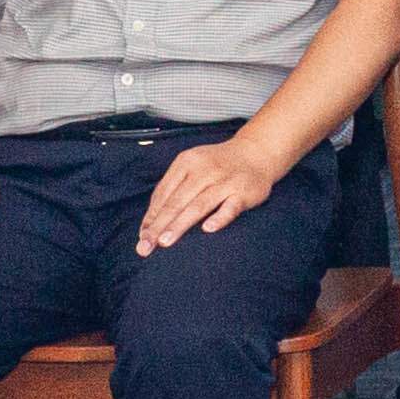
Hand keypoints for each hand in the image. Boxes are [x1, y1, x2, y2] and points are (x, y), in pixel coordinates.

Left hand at [138, 138, 280, 251]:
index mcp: (186, 162)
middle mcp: (204, 170)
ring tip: (165, 242)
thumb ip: (173, 189)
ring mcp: (225, 181)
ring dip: (180, 224)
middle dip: (159, 225)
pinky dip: (220, 217)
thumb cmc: (218, 166)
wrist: (257, 152)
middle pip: (177, 201)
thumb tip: (151, 221)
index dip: (151, 217)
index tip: (142, 238)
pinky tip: (208, 229)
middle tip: (145, 246)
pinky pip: (231, 207)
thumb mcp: (192, 167)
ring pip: (198, 205)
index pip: (163, 193)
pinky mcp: (244, 191)